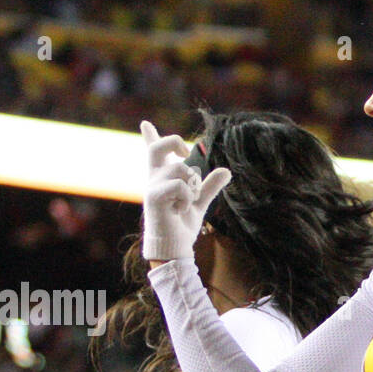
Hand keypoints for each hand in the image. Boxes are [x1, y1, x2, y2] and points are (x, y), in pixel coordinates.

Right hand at [140, 120, 231, 261]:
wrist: (174, 248)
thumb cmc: (181, 226)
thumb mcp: (199, 202)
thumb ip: (210, 186)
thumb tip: (226, 170)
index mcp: (162, 178)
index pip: (154, 153)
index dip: (150, 136)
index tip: (145, 123)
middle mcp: (154, 179)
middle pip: (159, 147)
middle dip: (174, 142)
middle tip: (185, 151)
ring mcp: (152, 186)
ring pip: (180, 169)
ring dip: (192, 185)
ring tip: (187, 203)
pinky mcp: (154, 197)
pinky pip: (179, 186)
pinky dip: (187, 197)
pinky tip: (180, 210)